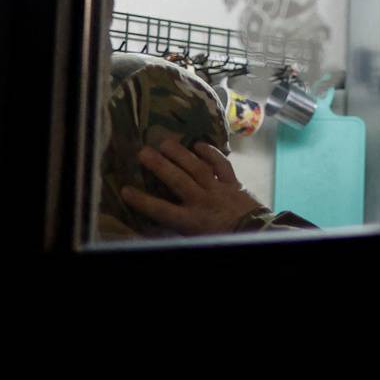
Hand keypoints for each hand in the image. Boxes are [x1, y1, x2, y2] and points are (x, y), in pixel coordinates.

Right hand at [121, 139, 264, 235]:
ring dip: (180, 154)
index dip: (142, 201)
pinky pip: (221, 165)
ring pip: (197, 168)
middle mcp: (202, 202)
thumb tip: (153, 223)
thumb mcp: (193, 237)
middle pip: (177, 181)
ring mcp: (218, 190)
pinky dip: (211, 153)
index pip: (161, 210)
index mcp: (190, 220)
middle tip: (142, 152)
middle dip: (159, 166)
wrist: (255, 234)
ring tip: (164, 142)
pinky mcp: (233, 183)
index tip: (125, 190)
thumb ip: (175, 226)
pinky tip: (198, 144)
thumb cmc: (220, 237)